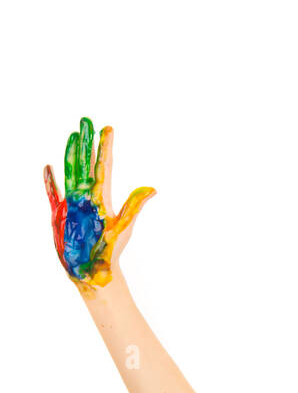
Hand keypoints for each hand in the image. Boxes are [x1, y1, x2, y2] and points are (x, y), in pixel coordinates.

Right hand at [44, 116, 155, 293]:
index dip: (105, 148)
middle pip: (85, 164)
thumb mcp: (123, 227)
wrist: (94, 271)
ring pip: (71, 173)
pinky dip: (50, 181)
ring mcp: (73, 205)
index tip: (108, 129)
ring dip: (71, 154)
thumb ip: (134, 206)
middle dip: (86, 143)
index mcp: (102, 199)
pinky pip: (53, 194)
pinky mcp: (61, 215)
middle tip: (86, 121)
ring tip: (73, 136)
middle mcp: (88, 198)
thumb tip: (153, 189)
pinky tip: (49, 167)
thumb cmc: (111, 251)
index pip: (103, 167)